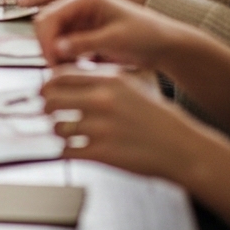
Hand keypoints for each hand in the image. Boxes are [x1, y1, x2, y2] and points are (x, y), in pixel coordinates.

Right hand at [33, 0, 173, 66]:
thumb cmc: (147, 37)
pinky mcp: (81, 24)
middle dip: (47, 45)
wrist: (165, 43)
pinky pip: (60, 37)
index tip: (51, 63)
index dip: (45, 41)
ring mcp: (78, 12)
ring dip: (53, 49)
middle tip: (56, 68)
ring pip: (50, 30)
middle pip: (45, 20)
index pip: (49, 15)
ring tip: (67, 66)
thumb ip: (84, 43)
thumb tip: (55, 49)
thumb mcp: (116, 41)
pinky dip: (62, 51)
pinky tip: (74, 62)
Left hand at [43, 66, 196, 179]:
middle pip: (51, 100)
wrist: (184, 149)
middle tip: (47, 112)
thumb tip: (67, 79)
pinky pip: (67, 150)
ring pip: (57, 127)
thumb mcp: (131, 86)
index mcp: (108, 81)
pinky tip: (73, 149)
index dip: (47, 84)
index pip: (59, 76)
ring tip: (63, 133)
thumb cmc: (159, 119)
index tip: (45, 91)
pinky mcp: (102, 153)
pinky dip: (65, 151)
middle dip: (45, 107)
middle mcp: (101, 101)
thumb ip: (100, 80)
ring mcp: (100, 128)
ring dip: (57, 131)